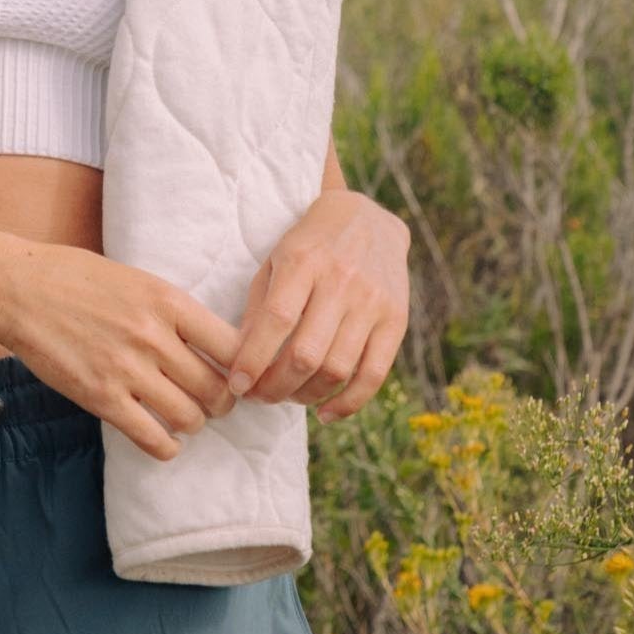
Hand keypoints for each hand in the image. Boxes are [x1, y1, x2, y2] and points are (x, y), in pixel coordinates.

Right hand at [0, 240, 241, 462]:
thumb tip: (214, 345)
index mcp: (169, 302)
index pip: (234, 348)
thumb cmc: (77, 279)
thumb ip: (175, 312)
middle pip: (217, 388)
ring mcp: (127, 369)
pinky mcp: (100, 397)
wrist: (19, 288)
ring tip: (184, 417)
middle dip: (221, 403)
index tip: (235, 376)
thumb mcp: (139, 280)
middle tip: (213, 403)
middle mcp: (154, 337)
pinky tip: (164, 440)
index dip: (242, 369)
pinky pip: (152, 437)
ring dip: (193, 423)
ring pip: (190, 416)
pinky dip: (166, 446)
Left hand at [227, 188, 410, 420]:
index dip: (254, 359)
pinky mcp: (396, 319)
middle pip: (306, 354)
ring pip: (337, 369)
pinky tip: (325, 413)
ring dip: (305, 396)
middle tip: (258, 397)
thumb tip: (240, 361)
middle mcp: (342, 282)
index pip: (276, 321)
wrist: (369, 219)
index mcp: (304, 262)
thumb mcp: (276, 261)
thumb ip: (259, 307)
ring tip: (286, 396)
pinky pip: (374, 374)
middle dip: (275, 387)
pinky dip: (348, 403)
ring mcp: (373, 302)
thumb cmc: (310, 245)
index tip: (237, 385)